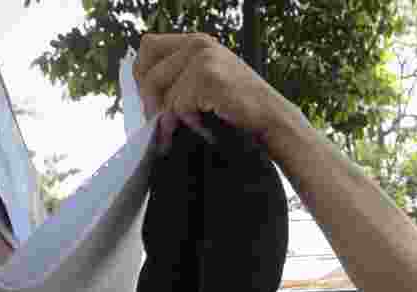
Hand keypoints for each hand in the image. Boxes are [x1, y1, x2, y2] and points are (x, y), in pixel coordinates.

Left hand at [133, 33, 298, 151]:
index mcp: (196, 42)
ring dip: (172, 116)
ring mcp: (203, 58)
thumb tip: (145, 98)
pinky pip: (177, 104)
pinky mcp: (207, 77)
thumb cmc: (240, 108)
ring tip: (194, 124)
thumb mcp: (208, 83)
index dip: (144, 76)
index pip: (148, 47)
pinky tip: (205, 124)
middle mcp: (198, 44)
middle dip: (151, 101)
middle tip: (162, 122)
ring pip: (162, 93)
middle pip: (148, 71)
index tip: (153, 100)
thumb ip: (179, 79)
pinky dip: (187, 121)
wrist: (272, 120)